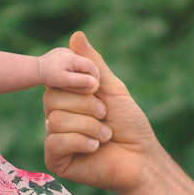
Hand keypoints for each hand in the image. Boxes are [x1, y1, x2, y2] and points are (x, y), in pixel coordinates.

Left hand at [33, 46, 99, 93]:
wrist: (34, 69)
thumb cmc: (48, 76)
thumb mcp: (64, 80)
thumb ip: (80, 81)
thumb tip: (94, 83)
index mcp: (74, 57)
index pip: (92, 66)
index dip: (96, 77)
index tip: (94, 88)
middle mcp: (71, 52)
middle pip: (88, 64)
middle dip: (90, 75)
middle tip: (89, 88)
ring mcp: (66, 51)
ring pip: (81, 64)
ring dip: (83, 73)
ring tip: (79, 84)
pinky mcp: (62, 53)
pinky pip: (74, 62)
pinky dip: (75, 70)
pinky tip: (70, 78)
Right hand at [42, 32, 161, 193]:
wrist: (141, 159)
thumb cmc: (129, 124)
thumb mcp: (112, 88)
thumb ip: (93, 64)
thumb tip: (76, 34)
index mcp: (67, 100)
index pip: (54, 81)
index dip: (76, 83)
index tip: (98, 88)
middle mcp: (56, 118)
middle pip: (52, 99)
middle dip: (86, 106)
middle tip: (105, 115)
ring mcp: (54, 139)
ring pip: (56, 120)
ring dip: (89, 126)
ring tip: (105, 136)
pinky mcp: (55, 160)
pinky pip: (55, 141)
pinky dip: (81, 142)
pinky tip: (95, 148)